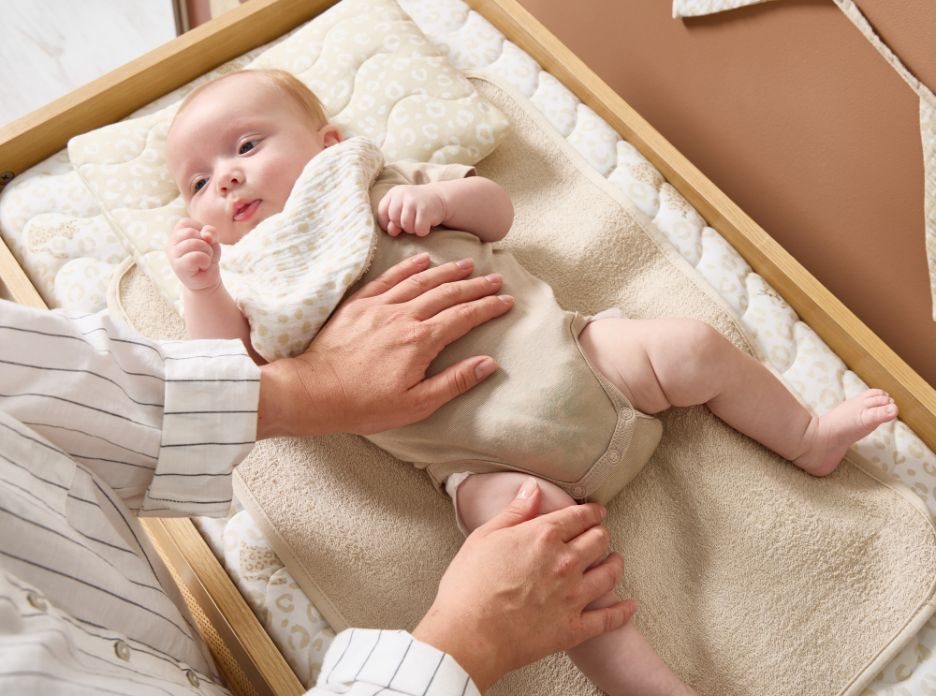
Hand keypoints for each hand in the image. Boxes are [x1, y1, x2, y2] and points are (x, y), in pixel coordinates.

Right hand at [166, 218, 221, 291]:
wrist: (207, 280)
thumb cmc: (207, 258)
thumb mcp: (212, 241)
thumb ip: (210, 232)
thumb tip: (206, 234)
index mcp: (175, 234)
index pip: (186, 222)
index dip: (200, 230)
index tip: (203, 243)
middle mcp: (170, 243)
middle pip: (190, 232)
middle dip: (205, 243)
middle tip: (205, 254)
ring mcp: (172, 255)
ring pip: (194, 243)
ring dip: (207, 252)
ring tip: (204, 260)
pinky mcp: (178, 266)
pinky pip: (196, 257)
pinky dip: (205, 260)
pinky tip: (202, 266)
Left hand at [256, 253, 512, 437]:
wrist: (314, 392)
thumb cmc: (365, 405)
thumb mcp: (417, 404)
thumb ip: (454, 382)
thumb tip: (489, 364)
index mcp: (420, 341)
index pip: (463, 317)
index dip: (488, 307)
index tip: (506, 301)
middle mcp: (403, 316)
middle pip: (447, 293)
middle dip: (475, 285)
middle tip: (495, 279)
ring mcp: (379, 307)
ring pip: (420, 281)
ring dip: (447, 271)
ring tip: (467, 264)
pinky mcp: (358, 305)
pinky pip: (388, 278)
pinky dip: (408, 267)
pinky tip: (422, 260)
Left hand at [377, 184, 446, 236]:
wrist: (439, 198)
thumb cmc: (416, 206)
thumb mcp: (402, 208)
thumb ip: (393, 219)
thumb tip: (391, 231)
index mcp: (394, 193)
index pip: (382, 211)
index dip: (386, 223)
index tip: (394, 226)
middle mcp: (402, 194)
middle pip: (394, 219)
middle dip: (401, 225)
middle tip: (411, 222)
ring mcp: (414, 201)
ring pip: (406, 225)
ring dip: (412, 229)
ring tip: (418, 223)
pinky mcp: (425, 209)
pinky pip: (419, 229)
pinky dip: (422, 231)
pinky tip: (426, 224)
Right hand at [413, 480, 636, 690]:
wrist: (468, 635)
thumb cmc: (468, 586)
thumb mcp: (484, 537)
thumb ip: (514, 511)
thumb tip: (532, 488)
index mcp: (543, 536)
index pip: (578, 517)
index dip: (591, 512)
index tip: (595, 511)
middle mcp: (565, 562)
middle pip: (599, 540)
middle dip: (602, 533)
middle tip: (601, 533)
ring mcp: (573, 596)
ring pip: (610, 574)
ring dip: (616, 563)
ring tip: (616, 560)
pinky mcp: (574, 627)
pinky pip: (608, 619)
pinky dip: (623, 612)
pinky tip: (630, 606)